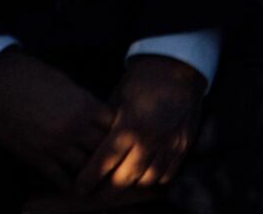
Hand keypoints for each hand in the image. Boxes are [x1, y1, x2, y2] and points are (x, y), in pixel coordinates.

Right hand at [0, 47, 113, 189]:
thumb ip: (86, 102)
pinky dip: (68, 183)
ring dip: (89, 171)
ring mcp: (55, 144)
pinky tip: (73, 184)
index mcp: (84, 106)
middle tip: (111, 160)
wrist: (0, 81)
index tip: (119, 137)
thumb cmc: (34, 76)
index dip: (118, 133)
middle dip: (108, 153)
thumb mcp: (68, 84)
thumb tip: (101, 117)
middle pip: (103, 149)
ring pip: (84, 167)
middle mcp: (73, 127)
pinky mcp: (36, 156)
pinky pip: (59, 177)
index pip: (114, 127)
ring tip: (94, 175)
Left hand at [73, 55, 205, 194]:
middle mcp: (150, 139)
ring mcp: (169, 145)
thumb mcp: (118, 98)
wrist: (178, 67)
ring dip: (130, 187)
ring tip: (118, 187)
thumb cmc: (143, 80)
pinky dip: (153, 180)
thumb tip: (90, 149)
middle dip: (107, 192)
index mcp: (130, 125)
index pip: (105, 161)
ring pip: (146, 180)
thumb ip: (106, 126)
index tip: (79, 187)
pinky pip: (166, 174)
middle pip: (125, 178)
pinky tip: (142, 177)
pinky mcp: (183, 146)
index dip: (89, 178)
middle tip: (95, 196)